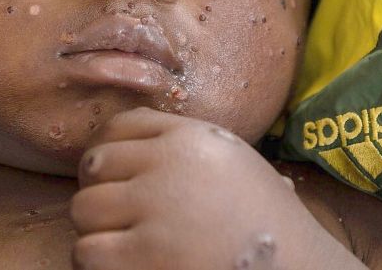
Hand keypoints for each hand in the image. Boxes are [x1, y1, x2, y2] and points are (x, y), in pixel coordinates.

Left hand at [70, 107, 367, 269]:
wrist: (298, 269)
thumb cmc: (267, 224)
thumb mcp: (234, 164)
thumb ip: (185, 149)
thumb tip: (120, 147)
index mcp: (192, 137)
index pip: (120, 126)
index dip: (108, 152)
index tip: (114, 178)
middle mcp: (169, 164)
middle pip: (95, 165)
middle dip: (100, 192)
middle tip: (119, 219)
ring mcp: (154, 209)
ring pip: (84, 208)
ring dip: (96, 231)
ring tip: (123, 246)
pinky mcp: (143, 255)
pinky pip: (86, 250)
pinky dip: (98, 263)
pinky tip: (124, 267)